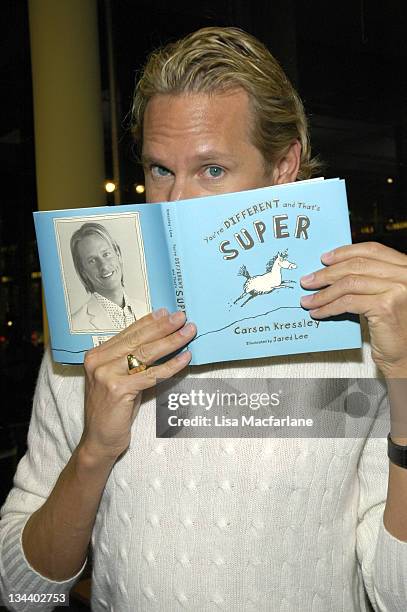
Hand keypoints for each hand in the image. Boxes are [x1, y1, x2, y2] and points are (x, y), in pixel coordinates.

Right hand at [79, 308, 195, 460]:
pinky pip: (152, 374)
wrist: (99, 440)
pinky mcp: (118, 389)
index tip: (166, 312)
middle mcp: (98, 361)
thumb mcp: (120, 379)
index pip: (128, 333)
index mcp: (97, 355)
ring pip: (146, 353)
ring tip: (188, 332)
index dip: (149, 322)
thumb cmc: (113, 410)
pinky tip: (185, 358)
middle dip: (163, 327)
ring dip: (171, 341)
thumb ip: (133, 361)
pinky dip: (172, 365)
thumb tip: (161, 341)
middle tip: (182, 317)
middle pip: (138, 339)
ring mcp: (106, 374)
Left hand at [300, 242, 406, 376]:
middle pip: (357, 265)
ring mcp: (397, 290)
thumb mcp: (385, 295)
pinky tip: (319, 312)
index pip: (372, 250)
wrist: (406, 354)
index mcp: (405, 267)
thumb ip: (370, 279)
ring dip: (323, 293)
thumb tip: (333, 270)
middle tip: (308, 281)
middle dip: (327, 273)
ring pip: (349, 284)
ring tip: (308, 300)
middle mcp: (405, 275)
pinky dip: (329, 307)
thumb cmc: (395, 328)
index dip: (345, 252)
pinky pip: (348, 302)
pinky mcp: (385, 307)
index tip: (325, 258)